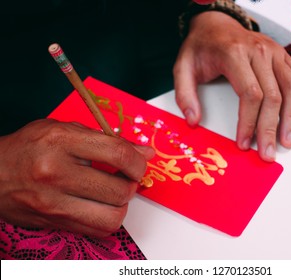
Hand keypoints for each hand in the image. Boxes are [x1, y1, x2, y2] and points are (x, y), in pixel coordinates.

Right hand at [0, 119, 153, 236]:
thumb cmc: (29, 148)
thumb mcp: (64, 129)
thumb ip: (106, 138)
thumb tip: (144, 152)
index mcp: (61, 142)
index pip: (117, 153)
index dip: (138, 161)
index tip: (140, 161)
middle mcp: (56, 173)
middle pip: (119, 189)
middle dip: (132, 183)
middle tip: (127, 176)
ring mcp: (54, 203)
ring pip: (113, 217)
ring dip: (122, 205)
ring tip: (114, 192)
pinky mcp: (55, 223)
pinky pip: (98, 231)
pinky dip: (108, 219)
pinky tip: (102, 205)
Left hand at [173, 11, 290, 160]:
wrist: (216, 24)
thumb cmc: (201, 48)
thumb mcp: (182, 67)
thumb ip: (184, 94)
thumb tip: (193, 121)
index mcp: (234, 54)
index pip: (250, 94)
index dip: (249, 122)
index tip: (243, 143)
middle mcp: (259, 51)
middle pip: (273, 95)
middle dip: (270, 128)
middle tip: (268, 153)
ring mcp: (274, 52)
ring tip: (287, 141)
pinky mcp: (282, 55)